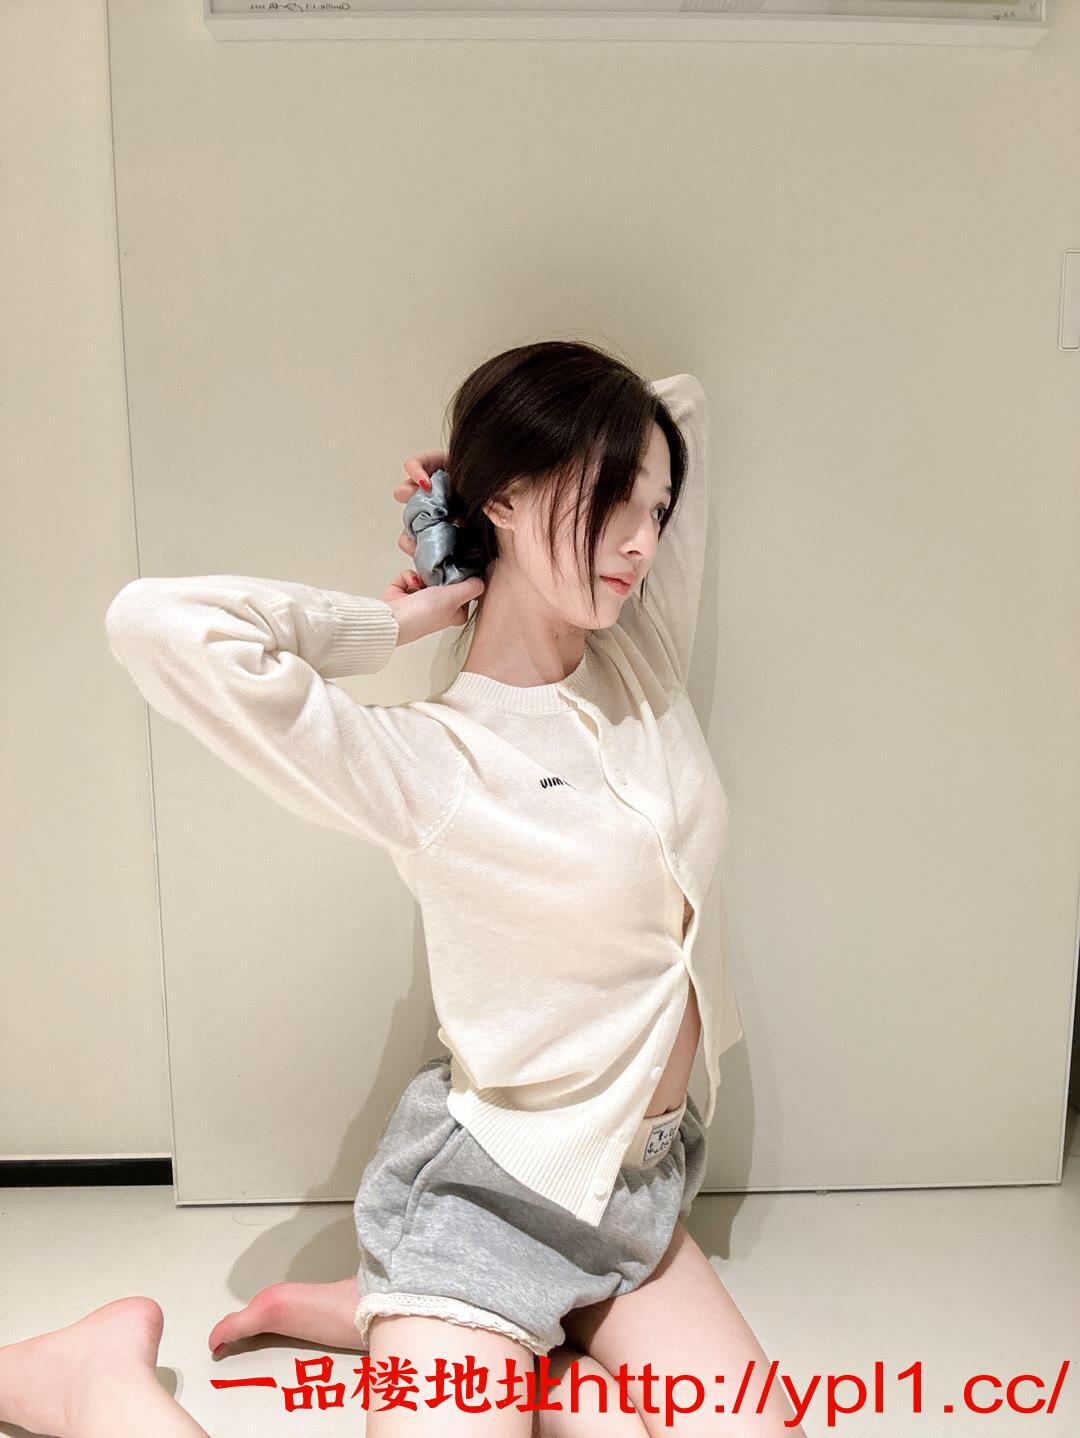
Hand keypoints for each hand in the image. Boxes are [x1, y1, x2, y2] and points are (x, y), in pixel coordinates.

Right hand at [381, 449, 482, 643]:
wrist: (391, 618)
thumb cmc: (421, 615)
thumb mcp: (454, 598)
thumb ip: (470, 588)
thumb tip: (481, 582)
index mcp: (452, 613)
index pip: (464, 593)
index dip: (463, 581)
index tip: (461, 570)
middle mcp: (437, 608)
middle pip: (444, 581)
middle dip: (439, 574)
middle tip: (439, 571)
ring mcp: (419, 599)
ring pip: (426, 575)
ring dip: (421, 575)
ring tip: (419, 581)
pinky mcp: (402, 592)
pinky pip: (409, 575)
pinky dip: (407, 578)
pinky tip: (407, 585)